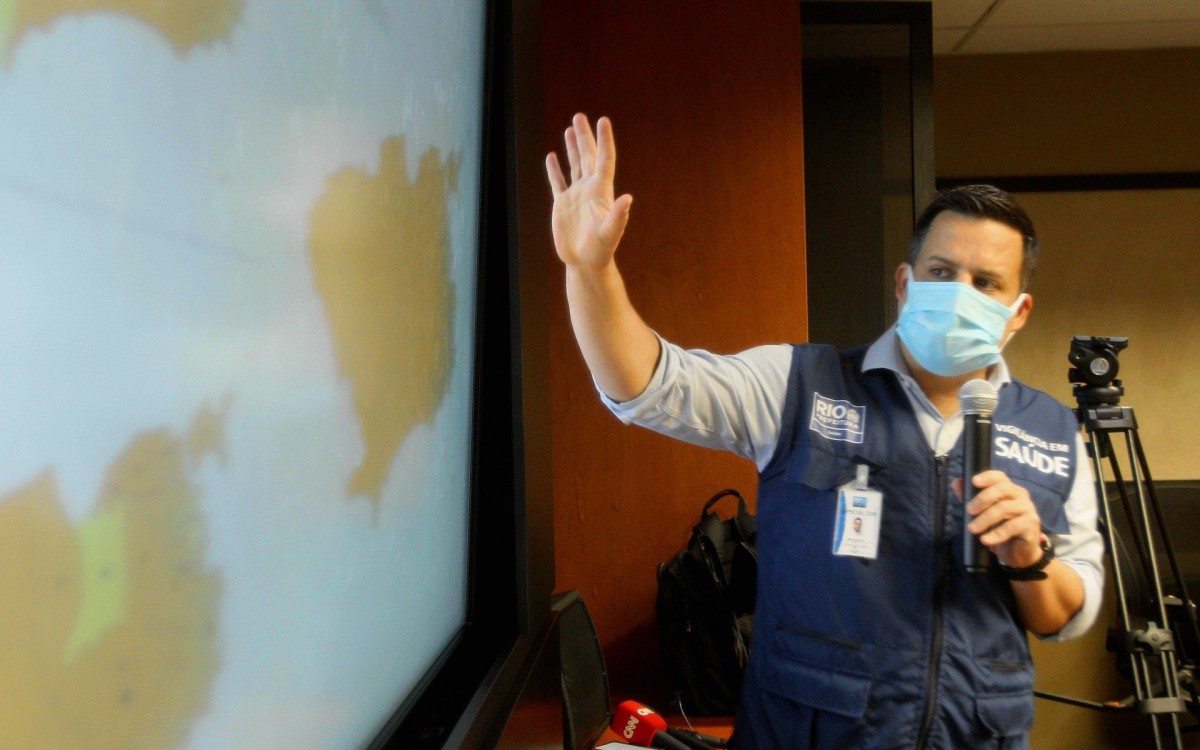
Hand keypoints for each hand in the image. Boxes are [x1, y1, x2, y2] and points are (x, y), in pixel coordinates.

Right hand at [545, 114, 632, 270]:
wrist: (585, 262)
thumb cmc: (601, 250)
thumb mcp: (610, 233)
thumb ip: (618, 216)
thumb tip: (627, 199)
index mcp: (602, 191)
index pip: (604, 159)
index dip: (604, 140)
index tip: (603, 120)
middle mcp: (590, 189)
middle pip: (588, 156)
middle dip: (585, 137)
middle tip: (580, 116)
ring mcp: (576, 196)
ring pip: (574, 165)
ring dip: (572, 147)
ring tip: (570, 128)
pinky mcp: (563, 205)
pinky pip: (558, 182)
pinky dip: (554, 170)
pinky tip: (552, 157)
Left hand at [960, 470, 1044, 568]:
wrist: (1017, 551)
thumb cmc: (999, 528)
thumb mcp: (982, 513)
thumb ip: (969, 497)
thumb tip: (956, 482)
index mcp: (1008, 489)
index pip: (999, 477)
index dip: (987, 477)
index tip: (973, 481)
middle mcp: (1020, 495)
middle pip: (1002, 489)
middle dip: (982, 499)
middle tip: (968, 511)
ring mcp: (1027, 509)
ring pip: (1005, 508)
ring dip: (985, 519)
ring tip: (972, 529)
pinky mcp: (1031, 525)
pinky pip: (1012, 527)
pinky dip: (996, 534)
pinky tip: (985, 540)